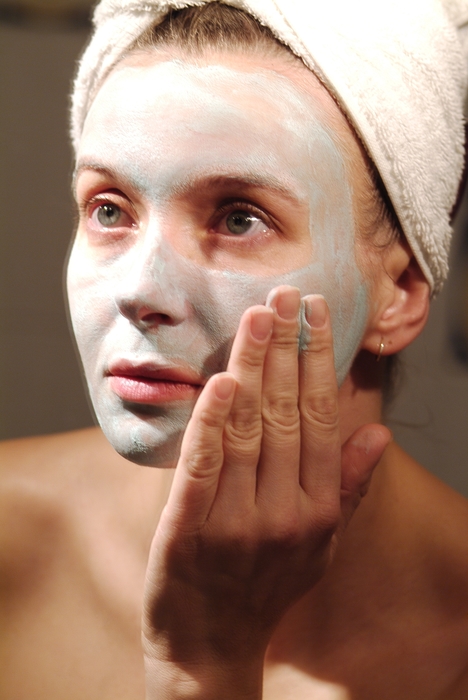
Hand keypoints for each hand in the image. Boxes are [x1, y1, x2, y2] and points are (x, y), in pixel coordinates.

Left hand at [142, 286, 390, 698]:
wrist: (212, 644)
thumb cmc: (269, 586)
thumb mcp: (323, 544)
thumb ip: (349, 487)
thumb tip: (379, 435)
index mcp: (319, 509)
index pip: (322, 419)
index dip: (319, 363)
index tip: (317, 315)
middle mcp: (284, 512)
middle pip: (286, 414)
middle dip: (286, 349)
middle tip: (285, 295)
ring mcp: (236, 522)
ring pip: (247, 430)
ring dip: (252, 367)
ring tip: (258, 316)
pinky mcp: (188, 531)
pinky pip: (203, 467)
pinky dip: (211, 422)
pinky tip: (220, 381)